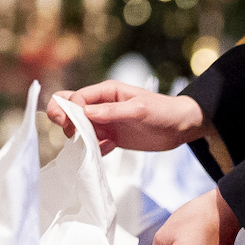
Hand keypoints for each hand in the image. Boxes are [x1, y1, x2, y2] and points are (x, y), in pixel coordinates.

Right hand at [46, 82, 205, 152]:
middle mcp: (102, 105)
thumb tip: (84, 113)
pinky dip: (93, 150)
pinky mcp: (112, 137)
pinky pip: (94, 144)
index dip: (71, 111)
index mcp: (106, 91)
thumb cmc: (163, 111)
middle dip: (63, 119)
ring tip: (91, 147)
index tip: (76, 127)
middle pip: (70, 108)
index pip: (76, 98)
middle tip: (71, 134)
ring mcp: (106, 122)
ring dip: (79, 138)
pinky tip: (105, 152)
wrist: (181, 127)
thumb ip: (112, 111)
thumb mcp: (139, 109)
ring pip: (79, 128)